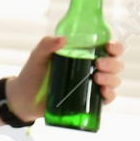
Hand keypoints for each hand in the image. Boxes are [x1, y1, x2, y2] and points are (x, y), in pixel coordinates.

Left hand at [8, 36, 126, 118]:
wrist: (24, 97)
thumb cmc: (33, 73)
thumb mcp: (38, 56)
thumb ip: (46, 44)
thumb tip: (63, 39)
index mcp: (84, 54)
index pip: (108, 48)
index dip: (115, 46)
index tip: (110, 46)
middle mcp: (92, 68)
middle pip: (115, 64)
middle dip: (113, 63)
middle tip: (99, 64)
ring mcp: (92, 85)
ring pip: (114, 80)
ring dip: (112, 78)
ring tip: (97, 78)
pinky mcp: (89, 101)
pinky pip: (108, 98)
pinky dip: (110, 95)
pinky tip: (104, 91)